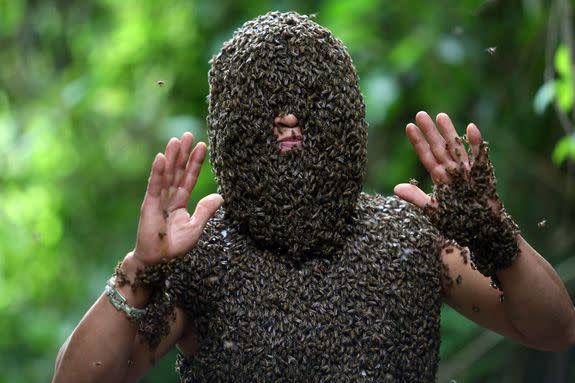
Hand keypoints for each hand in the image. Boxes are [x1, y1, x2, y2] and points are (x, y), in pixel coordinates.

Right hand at [132, 132, 222, 266]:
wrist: (157, 261)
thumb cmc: (175, 247)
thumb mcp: (195, 228)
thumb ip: (205, 211)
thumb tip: (220, 196)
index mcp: (180, 202)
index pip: (189, 178)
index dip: (195, 162)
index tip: (202, 145)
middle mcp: (169, 198)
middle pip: (177, 171)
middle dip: (183, 153)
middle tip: (188, 134)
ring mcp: (158, 200)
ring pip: (166, 174)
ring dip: (171, 157)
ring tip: (176, 140)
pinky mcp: (149, 205)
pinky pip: (155, 186)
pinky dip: (157, 172)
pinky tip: (161, 158)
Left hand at [394, 112, 519, 279]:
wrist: (484, 232)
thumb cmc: (458, 222)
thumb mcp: (434, 211)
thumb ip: (416, 198)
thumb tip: (395, 188)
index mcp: (440, 178)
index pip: (426, 156)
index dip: (418, 142)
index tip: (408, 126)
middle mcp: (452, 171)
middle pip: (439, 147)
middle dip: (430, 131)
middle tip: (420, 113)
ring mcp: (468, 171)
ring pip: (456, 147)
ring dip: (449, 132)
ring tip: (440, 115)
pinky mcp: (483, 174)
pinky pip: (479, 156)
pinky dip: (476, 143)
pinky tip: (470, 128)